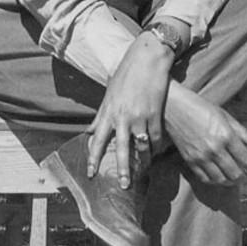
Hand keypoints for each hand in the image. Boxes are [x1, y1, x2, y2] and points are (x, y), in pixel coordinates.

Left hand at [88, 32, 174, 187]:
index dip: (93, 158)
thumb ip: (101, 116)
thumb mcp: (108, 95)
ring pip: (141, 146)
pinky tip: (155, 154)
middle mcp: (122, 117)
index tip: (91, 173)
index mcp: (108, 112)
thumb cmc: (125, 76)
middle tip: (124, 185)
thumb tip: (91, 131)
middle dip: (122, 170)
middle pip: (120, 150)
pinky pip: (156, 137)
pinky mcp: (155, 114)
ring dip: (143, 160)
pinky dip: (156, 147)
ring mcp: (140, 116)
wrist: (146, 60)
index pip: (97, 140)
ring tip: (144, 171)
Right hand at [163, 84, 246, 184]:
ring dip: (231, 183)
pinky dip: (214, 181)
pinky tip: (219, 178)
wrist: (172, 107)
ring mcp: (201, 156)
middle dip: (246, 179)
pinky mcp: (189, 160)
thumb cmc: (199, 107)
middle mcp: (215, 149)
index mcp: (226, 136)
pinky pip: (204, 178)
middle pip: (235, 174)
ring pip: (221, 179)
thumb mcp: (224, 115)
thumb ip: (242, 132)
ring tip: (235, 180)